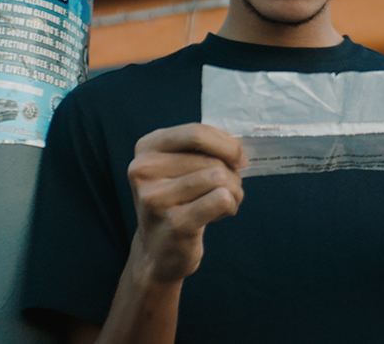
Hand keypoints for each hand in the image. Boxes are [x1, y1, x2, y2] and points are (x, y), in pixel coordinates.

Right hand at [126, 123, 246, 282]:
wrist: (157, 250)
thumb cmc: (175, 201)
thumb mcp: (176, 166)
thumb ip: (201, 149)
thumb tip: (237, 147)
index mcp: (146, 148)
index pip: (196, 133)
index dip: (226, 144)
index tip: (239, 158)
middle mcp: (144, 170)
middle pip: (211, 159)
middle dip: (232, 173)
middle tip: (229, 188)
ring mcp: (156, 198)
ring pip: (219, 177)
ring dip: (234, 190)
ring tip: (224, 201)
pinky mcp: (175, 223)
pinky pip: (221, 199)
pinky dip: (230, 205)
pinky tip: (219, 214)